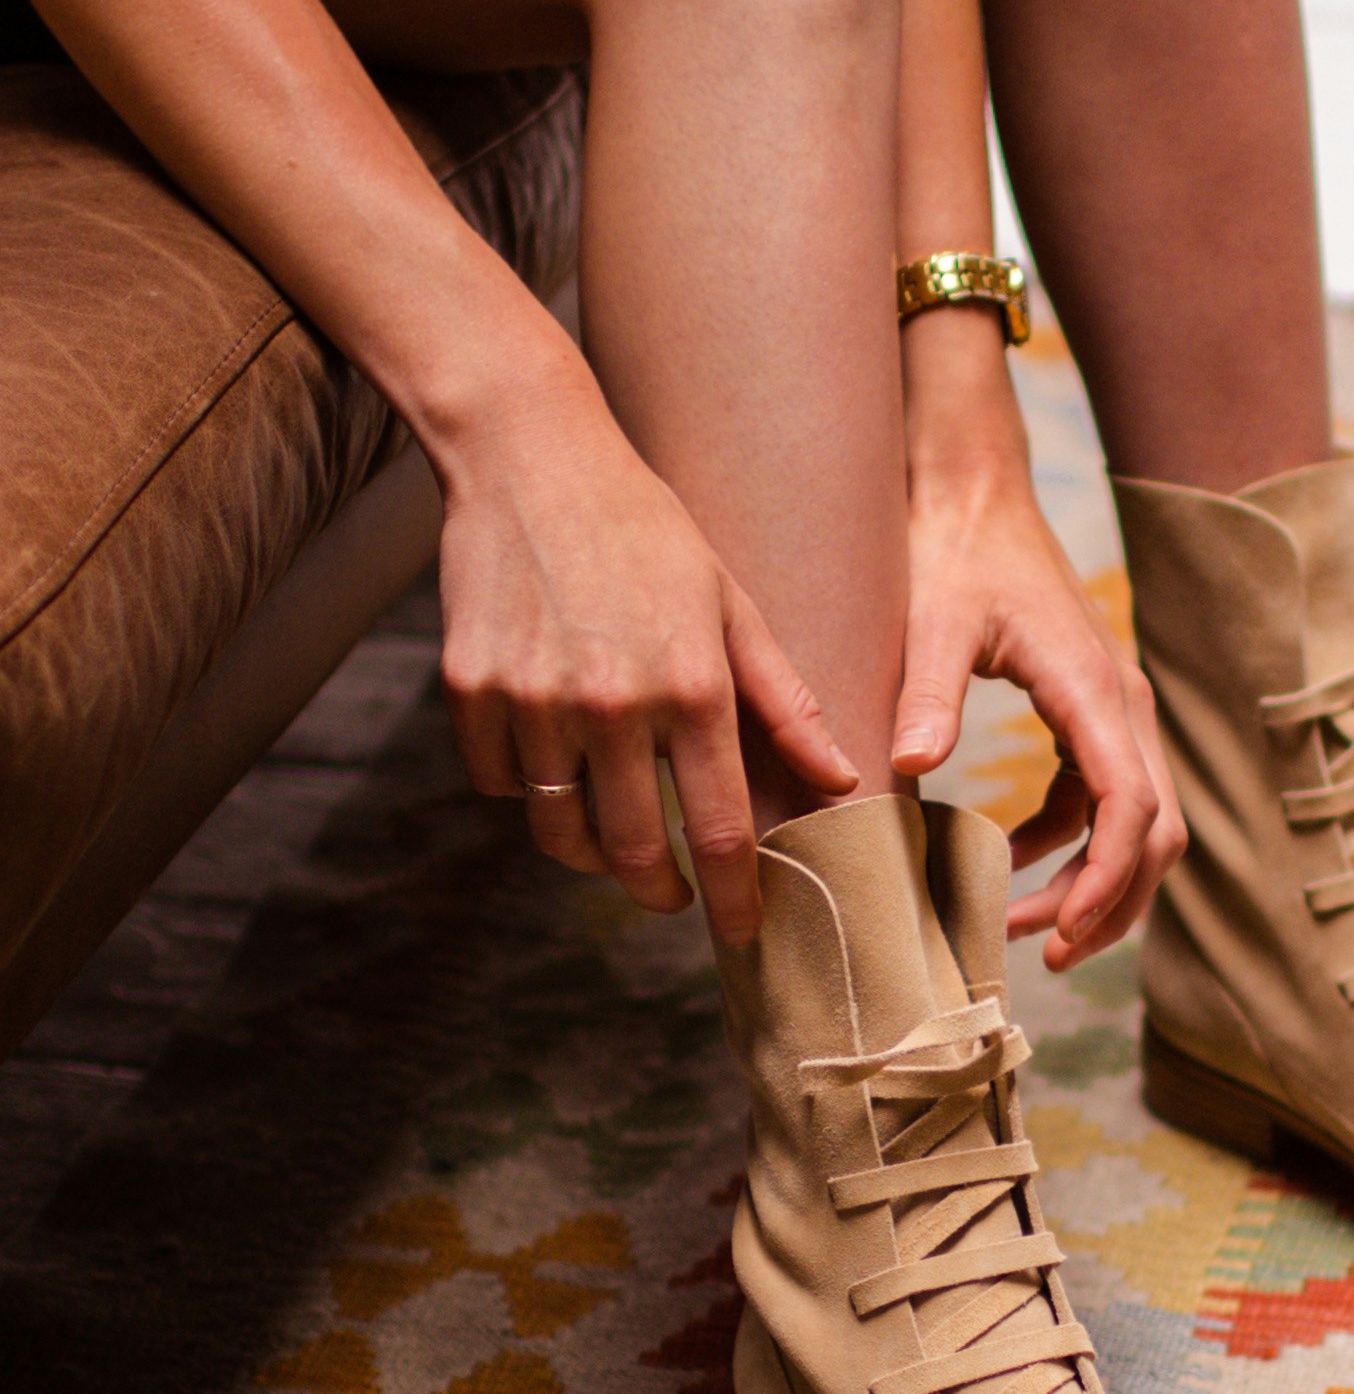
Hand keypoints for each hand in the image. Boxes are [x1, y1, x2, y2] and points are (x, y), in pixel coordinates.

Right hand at [434, 377, 855, 943]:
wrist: (530, 458)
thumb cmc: (648, 530)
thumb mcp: (733, 605)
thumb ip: (785, 701)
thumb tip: (841, 780)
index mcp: (692, 686)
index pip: (722, 831)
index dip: (736, 897)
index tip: (744, 934)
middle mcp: (613, 704)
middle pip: (636, 851)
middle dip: (663, 892)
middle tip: (677, 898)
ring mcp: (534, 700)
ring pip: (560, 831)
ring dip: (593, 854)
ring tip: (619, 842)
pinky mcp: (471, 690)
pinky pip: (501, 784)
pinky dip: (528, 791)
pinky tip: (555, 761)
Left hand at [893, 446, 1182, 969]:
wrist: (974, 495)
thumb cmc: (955, 551)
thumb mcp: (934, 620)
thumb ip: (928, 693)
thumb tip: (913, 768)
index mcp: (1095, 690)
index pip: (1130, 808)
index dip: (1104, 882)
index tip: (1057, 935)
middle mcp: (1123, 706)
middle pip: (1154, 833)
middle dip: (1109, 904)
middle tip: (1041, 958)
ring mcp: (1113, 712)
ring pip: (1139, 825)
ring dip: (1094, 884)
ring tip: (1021, 929)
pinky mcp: (1089, 714)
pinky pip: (1101, 799)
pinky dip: (1066, 844)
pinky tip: (1002, 862)